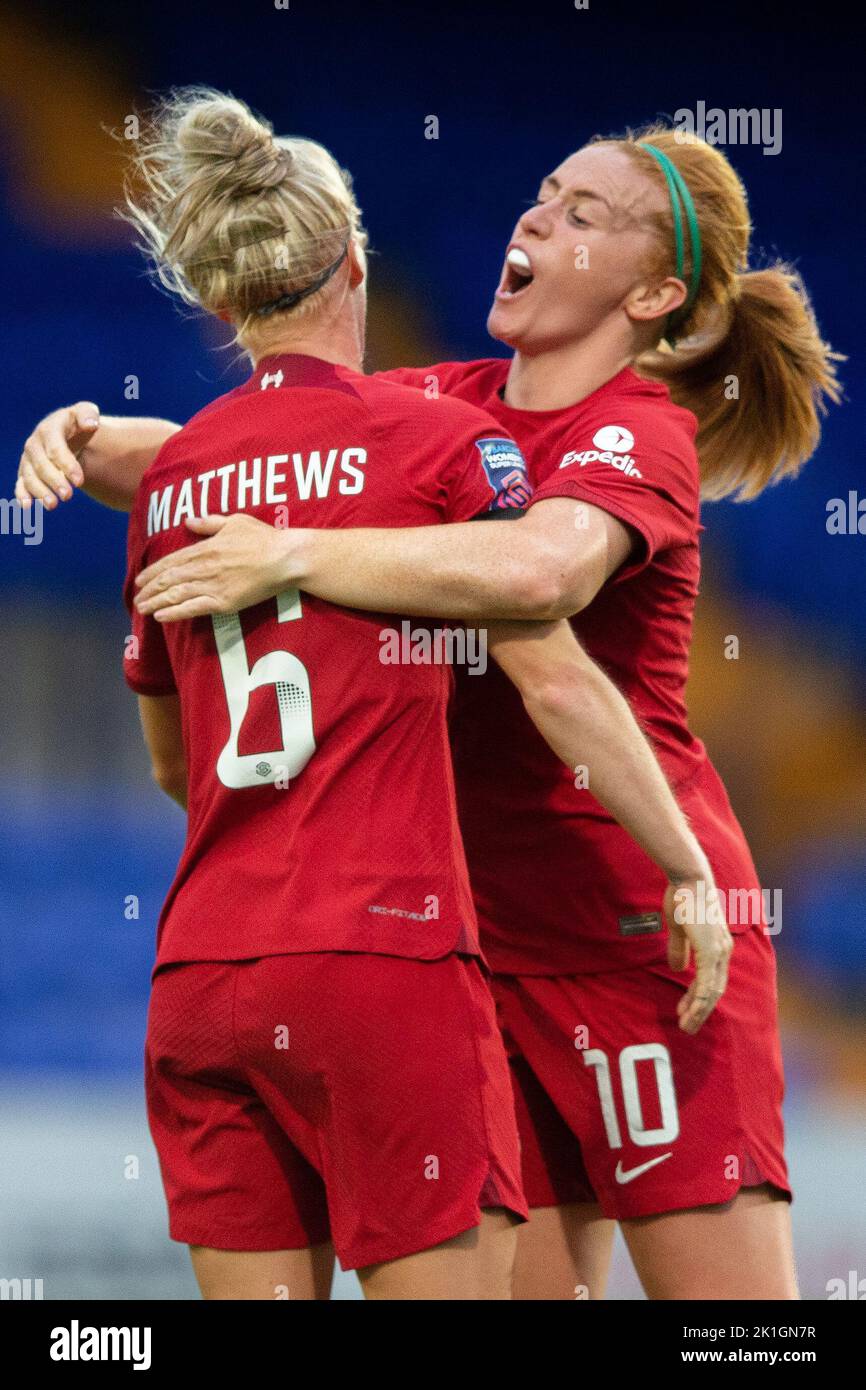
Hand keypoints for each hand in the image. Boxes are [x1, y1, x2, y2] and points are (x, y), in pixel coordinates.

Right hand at [16, 403, 100, 508]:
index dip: (67, 465)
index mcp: (49, 429)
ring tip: (53, 505)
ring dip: (40, 491)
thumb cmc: (78, 424)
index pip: (55, 449)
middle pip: (41, 465)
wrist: (66, 433)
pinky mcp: (25, 472)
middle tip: (68, 496)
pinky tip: (28, 507)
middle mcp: (34, 444)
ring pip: (29, 477)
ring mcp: (28, 458)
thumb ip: (88, 415)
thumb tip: (91, 424)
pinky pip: (20, 484)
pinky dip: (22, 495)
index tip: (80, 482)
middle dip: (54, 481)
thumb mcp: (85, 413)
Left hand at [135, 513, 303, 620]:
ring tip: (143, 609)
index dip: (153, 572)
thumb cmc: (264, 538)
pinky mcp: (224, 602)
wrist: (285, 558)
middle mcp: (204, 567)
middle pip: (169, 580)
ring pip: (176, 595)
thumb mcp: (235, 521)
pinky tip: (162, 617)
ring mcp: (213, 585)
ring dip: (157, 603)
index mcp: (205, 548)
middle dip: (150, 590)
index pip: (171, 561)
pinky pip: (193, 609)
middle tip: (137, 598)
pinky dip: (175, 613)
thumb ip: (209, 522)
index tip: (140, 580)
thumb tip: (188, 521)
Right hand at [663, 869, 732, 1034]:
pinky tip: (691, 1011)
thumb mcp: (679, 929)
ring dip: (699, 1011)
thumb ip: (680, 949)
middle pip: (715, 990)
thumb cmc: (683, 898)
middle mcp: (723, 951)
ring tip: (686, 1026)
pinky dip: (699, 1000)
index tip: (686, 1010)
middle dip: (701, 1011)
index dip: (699, 997)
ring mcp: (718, 951)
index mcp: (718, 945)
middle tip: (687, 1026)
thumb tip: (678, 968)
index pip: (712, 979)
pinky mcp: (710, 951)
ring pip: (712, 992)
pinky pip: (706, 983)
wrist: (688, 880)